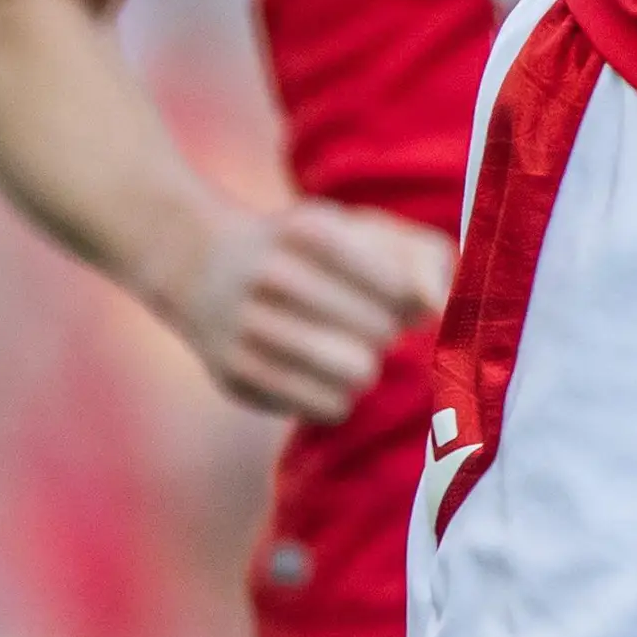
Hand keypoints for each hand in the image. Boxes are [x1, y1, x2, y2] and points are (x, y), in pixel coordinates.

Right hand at [156, 200, 454, 423]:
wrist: (203, 267)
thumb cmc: (312, 250)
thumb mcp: (366, 229)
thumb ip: (420, 257)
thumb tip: (433, 308)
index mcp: (309, 229)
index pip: (398, 285)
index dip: (411, 299)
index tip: (402, 297)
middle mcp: (270, 276)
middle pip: (381, 332)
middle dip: (387, 330)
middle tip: (368, 321)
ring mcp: (246, 328)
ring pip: (357, 374)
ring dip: (365, 365)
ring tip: (349, 347)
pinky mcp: (235, 377)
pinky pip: (325, 407)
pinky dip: (337, 395)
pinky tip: (320, 372)